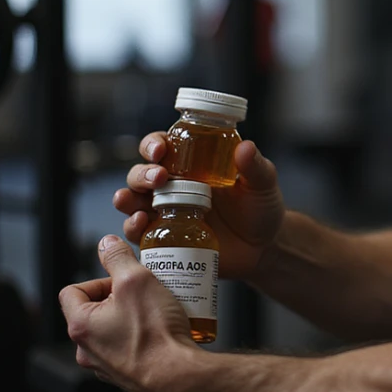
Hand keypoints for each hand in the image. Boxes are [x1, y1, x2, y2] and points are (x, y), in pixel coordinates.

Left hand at [58, 236, 195, 391]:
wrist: (178, 377)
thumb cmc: (155, 335)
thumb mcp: (137, 280)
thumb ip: (118, 258)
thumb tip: (107, 244)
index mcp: (80, 326)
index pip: (73, 290)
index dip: (99, 278)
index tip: (122, 279)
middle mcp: (87, 350)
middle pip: (95, 309)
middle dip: (121, 297)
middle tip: (145, 291)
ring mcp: (106, 365)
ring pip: (113, 328)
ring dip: (133, 316)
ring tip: (158, 310)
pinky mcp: (126, 374)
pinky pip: (129, 346)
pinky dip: (143, 336)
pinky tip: (163, 331)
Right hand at [113, 135, 285, 283]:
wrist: (263, 247)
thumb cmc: (260, 207)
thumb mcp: (262, 183)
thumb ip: (255, 166)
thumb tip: (245, 147)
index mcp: (192, 164)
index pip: (163, 146)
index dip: (154, 144)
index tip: (160, 149)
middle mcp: (172, 185)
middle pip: (141, 172)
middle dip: (142, 173)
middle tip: (159, 177)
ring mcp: (165, 212)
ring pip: (132, 199)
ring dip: (127, 198)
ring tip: (134, 202)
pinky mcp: (165, 236)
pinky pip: (139, 231)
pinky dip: (132, 226)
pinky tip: (140, 223)